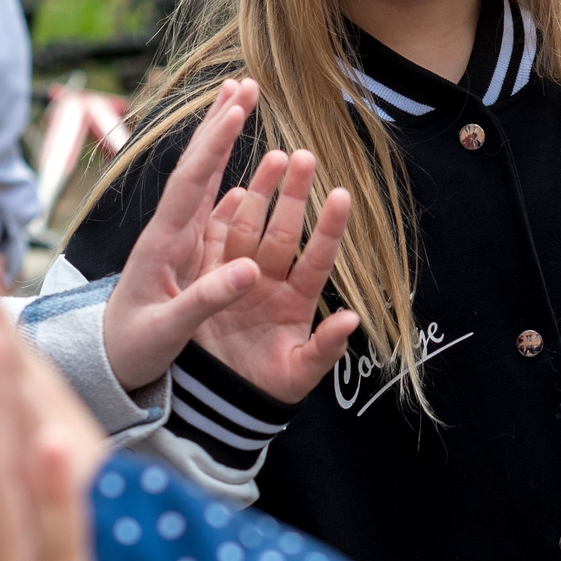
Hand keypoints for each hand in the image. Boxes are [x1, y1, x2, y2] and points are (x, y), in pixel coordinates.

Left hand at [86, 83, 276, 390]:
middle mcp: (168, 231)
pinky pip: (209, 208)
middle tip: (245, 82)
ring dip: (222, 142)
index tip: (237, 107)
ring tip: (243, 103)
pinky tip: (241, 170)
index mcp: (162, 243)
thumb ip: (205, 300)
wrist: (104, 365)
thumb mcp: (167, 331)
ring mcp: (175, 238)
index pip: (191, 181)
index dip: (214, 143)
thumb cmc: (132, 350)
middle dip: (219, 123)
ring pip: (202, 180)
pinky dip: (225, 180)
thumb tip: (251, 271)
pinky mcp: (183, 252)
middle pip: (196, 166)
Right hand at [189, 150, 359, 403]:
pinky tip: (227, 190)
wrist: (221, 405)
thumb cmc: (267, 388)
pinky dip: (219, 219)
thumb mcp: (299, 375)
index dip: (330, 228)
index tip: (342, 194)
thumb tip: (352, 319)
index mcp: (297, 301)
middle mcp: (271, 283)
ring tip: (273, 158)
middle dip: (295, 194)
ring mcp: (239, 280)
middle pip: (284, 232)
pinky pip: (214, 245)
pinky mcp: (208, 285)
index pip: (318, 258)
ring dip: (260, 194)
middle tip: (306, 156)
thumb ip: (325, 349)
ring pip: (250, 230)